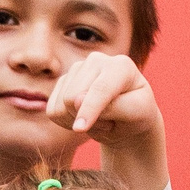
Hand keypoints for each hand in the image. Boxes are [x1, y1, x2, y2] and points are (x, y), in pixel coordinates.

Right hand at [44, 53, 168, 189]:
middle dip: (88, 120)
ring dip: (79, 121)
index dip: (89, 110)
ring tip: (100, 119)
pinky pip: (53, 111)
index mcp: (121, 65)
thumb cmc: (136, 115)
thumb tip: (77, 101)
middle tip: (108, 122)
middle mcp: (96, 61)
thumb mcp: (137, 114)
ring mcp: (77, 69)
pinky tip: (84, 117)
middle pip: (73, 97)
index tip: (80, 129)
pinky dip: (66, 122)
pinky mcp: (63, 82)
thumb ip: (114, 107)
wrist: (127, 118)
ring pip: (61, 105)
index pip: (100, 89)